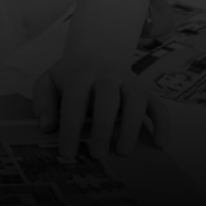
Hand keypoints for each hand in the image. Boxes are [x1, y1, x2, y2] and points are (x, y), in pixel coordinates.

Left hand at [34, 55, 169, 160]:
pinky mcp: (145, 89)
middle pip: (107, 98)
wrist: (95, 51)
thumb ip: (43, 100)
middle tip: (97, 154)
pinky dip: (162, 124)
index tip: (67, 152)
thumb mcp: (50, 80)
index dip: (70, 127)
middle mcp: (106, 75)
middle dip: (102, 127)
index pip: (74, 100)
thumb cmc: (72, 76)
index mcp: (80, 74)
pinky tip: (158, 143)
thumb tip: (46, 126)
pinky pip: (158, 105)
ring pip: (135, 99)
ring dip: (131, 125)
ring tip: (124, 151)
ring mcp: (128, 80)